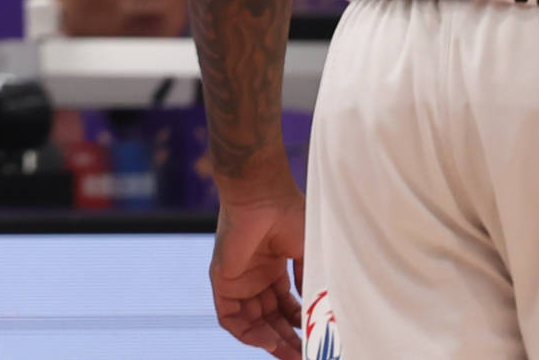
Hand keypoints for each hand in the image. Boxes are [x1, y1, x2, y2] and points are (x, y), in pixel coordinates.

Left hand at [210, 181, 304, 358]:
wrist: (263, 194)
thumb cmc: (288, 214)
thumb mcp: (307, 253)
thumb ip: (310, 282)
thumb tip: (317, 310)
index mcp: (273, 267)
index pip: (284, 307)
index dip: (299, 326)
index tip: (315, 341)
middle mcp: (254, 275)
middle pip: (269, 319)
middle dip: (287, 341)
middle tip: (304, 357)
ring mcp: (238, 279)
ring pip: (251, 322)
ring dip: (270, 342)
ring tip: (291, 354)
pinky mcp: (222, 280)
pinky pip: (230, 317)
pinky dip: (247, 334)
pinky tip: (269, 341)